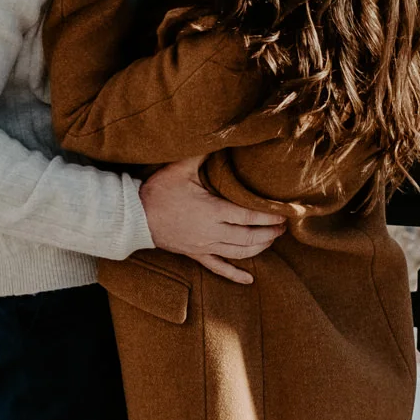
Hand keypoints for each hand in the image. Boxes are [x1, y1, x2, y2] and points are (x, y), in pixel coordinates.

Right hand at [141, 155, 284, 286]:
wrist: (135, 216)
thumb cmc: (158, 191)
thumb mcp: (180, 168)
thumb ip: (202, 155)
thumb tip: (221, 138)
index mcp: (212, 211)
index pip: (249, 217)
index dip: (268, 217)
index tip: (284, 215)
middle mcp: (212, 232)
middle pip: (249, 238)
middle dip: (269, 233)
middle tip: (283, 228)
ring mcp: (204, 246)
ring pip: (239, 253)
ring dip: (259, 249)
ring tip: (272, 241)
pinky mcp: (195, 254)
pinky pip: (218, 268)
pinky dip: (234, 275)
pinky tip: (249, 280)